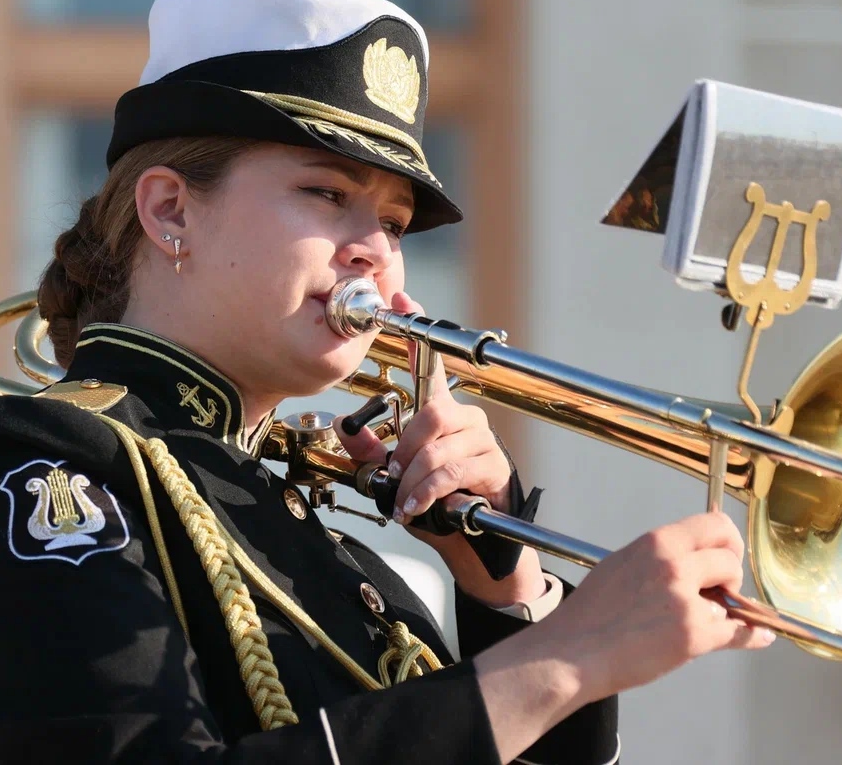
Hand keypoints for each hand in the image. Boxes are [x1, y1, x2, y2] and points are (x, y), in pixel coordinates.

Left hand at [336, 292, 513, 523]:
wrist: (473, 542)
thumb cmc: (437, 504)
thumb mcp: (395, 477)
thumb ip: (371, 453)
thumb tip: (346, 428)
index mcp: (440, 415)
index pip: (428, 365)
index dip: (416, 331)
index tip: (401, 298)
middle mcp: (465, 419)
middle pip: (432, 414)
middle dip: (405, 449)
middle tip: (394, 475)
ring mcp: (483, 442)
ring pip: (438, 448)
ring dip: (413, 480)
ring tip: (405, 501)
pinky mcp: (494, 467)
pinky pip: (452, 472)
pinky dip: (427, 494)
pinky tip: (419, 509)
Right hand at [531, 512, 775, 702]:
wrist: (573, 651)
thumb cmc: (590, 613)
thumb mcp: (624, 563)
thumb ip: (662, 557)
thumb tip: (693, 559)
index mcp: (657, 543)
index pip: (715, 524)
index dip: (728, 540)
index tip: (728, 553)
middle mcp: (675, 565)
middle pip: (730, 559)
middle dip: (730, 576)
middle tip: (720, 590)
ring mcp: (686, 602)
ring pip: (733, 598)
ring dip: (725, 609)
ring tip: (702, 620)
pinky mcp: (693, 636)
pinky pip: (738, 632)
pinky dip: (750, 636)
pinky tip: (758, 636)